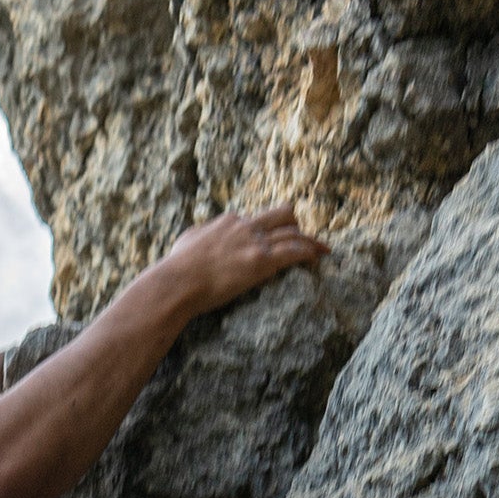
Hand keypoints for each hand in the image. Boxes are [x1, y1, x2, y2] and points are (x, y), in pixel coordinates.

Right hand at [162, 204, 329, 319]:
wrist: (177, 281)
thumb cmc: (176, 267)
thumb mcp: (187, 240)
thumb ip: (199, 234)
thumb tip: (198, 236)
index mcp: (229, 222)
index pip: (257, 219)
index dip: (269, 228)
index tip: (275, 237)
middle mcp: (245, 226)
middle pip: (282, 215)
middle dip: (295, 226)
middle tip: (304, 239)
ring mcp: (254, 243)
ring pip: (293, 233)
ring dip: (309, 241)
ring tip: (322, 250)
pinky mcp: (260, 262)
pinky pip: (294, 252)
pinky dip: (309, 252)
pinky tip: (319, 258)